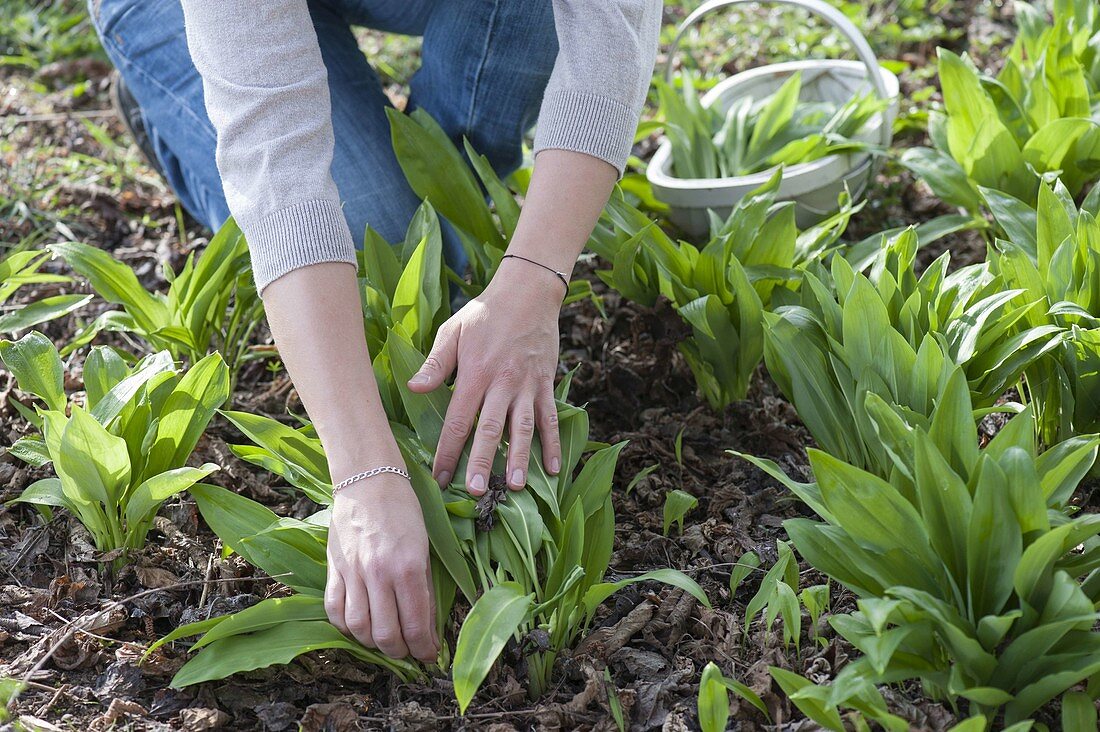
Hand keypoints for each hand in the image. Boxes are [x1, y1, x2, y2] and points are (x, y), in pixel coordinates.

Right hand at [324, 471, 438, 662]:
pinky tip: (357, 626)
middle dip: (399, 651)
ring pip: (357, 628)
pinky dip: (344, 626)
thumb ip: (424, 587)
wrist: (368, 481)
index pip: (415, 624)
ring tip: (384, 640)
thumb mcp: (424, 547)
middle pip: (385, 634)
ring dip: (372, 642)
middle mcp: (379, 574)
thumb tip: (427, 624)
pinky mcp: (334, 568)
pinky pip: (333, 609)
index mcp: (408, 567)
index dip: (423, 648)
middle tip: (408, 649)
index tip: (429, 654)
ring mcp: (352, 572)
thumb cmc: (404, 510)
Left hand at [407, 262, 563, 494]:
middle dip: (481, 462)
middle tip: (475, 491)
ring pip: (523, 427)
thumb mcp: (453, 331)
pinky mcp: (546, 383)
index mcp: (475, 373)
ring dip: (519, 458)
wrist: (528, 292)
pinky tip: (552, 469)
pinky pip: (550, 417)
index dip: (448, 450)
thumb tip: (414, 388)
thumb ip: (436, 363)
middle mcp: (503, 383)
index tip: (440, 477)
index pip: (459, 419)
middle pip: (490, 429)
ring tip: (514, 486)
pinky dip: (552, 443)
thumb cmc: (485, 313)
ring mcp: (528, 385)